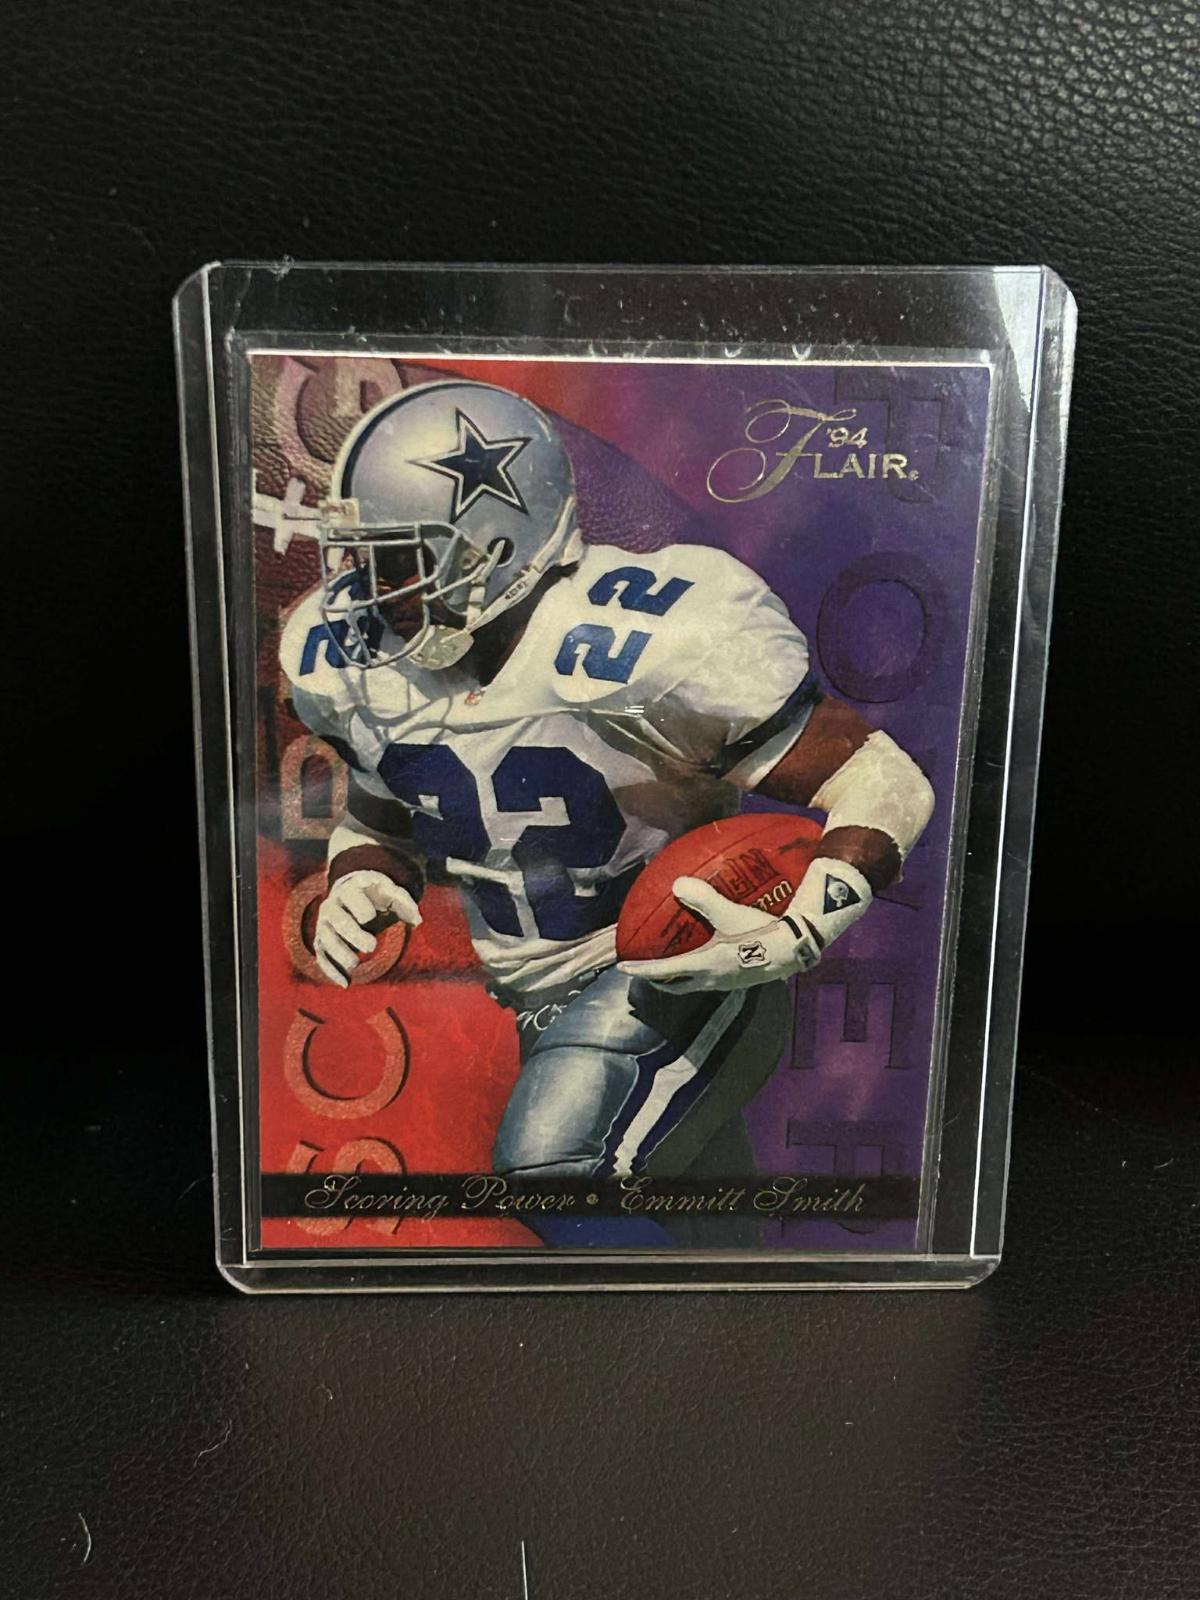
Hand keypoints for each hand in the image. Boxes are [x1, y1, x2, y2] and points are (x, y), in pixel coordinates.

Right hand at [313, 871, 421, 987]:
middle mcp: (332, 906)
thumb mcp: (389, 892)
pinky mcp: (322, 941)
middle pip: (337, 920)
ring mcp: (324, 925)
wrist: (351, 895)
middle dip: (352, 934)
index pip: (350, 897)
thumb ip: (404, 902)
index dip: (359, 907)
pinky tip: (345, 983)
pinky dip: (331, 970)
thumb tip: (417, 921)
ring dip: (339, 954)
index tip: (371, 916)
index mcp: (349, 890)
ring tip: (355, 965)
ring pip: (326, 940)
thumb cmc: (375, 895)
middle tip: (371, 946)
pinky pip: (322, 957)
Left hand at [617, 876, 820, 994]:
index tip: (622, 967)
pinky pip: (713, 979)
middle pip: (676, 984)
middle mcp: (711, 979)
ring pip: (694, 984)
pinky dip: (701, 972)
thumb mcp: (728, 912)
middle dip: (658, 979)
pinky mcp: (742, 980)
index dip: (640, 969)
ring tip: (675, 965)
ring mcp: (727, 982)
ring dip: (680, 977)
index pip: (662, 971)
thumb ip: (702, 898)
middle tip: (647, 970)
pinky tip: (710, 957)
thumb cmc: (760, 933)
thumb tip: (677, 883)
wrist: (794, 948)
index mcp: (702, 965)